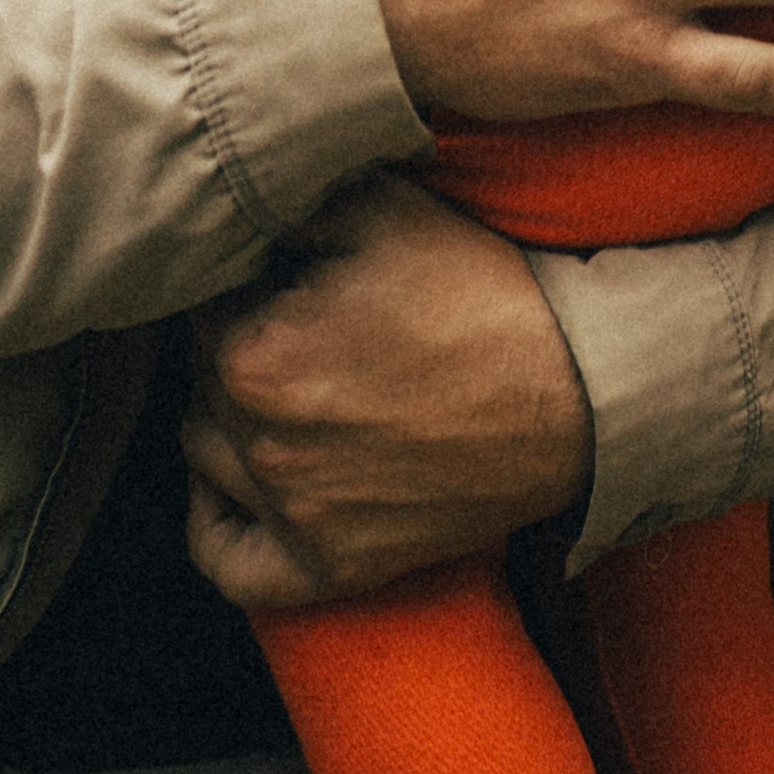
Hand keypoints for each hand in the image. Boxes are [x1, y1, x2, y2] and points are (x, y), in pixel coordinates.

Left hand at [183, 177, 591, 607]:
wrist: (571, 390)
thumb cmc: (478, 294)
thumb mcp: (384, 209)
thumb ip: (287, 205)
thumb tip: (236, 213)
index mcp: (257, 355)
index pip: (203, 305)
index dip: (246, 281)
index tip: (288, 274)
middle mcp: (261, 444)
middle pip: (201, 380)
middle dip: (239, 343)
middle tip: (303, 323)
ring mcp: (294, 514)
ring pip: (205, 456)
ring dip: (230, 417)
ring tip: (289, 386)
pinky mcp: (330, 568)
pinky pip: (229, 564)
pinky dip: (216, 526)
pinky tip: (235, 487)